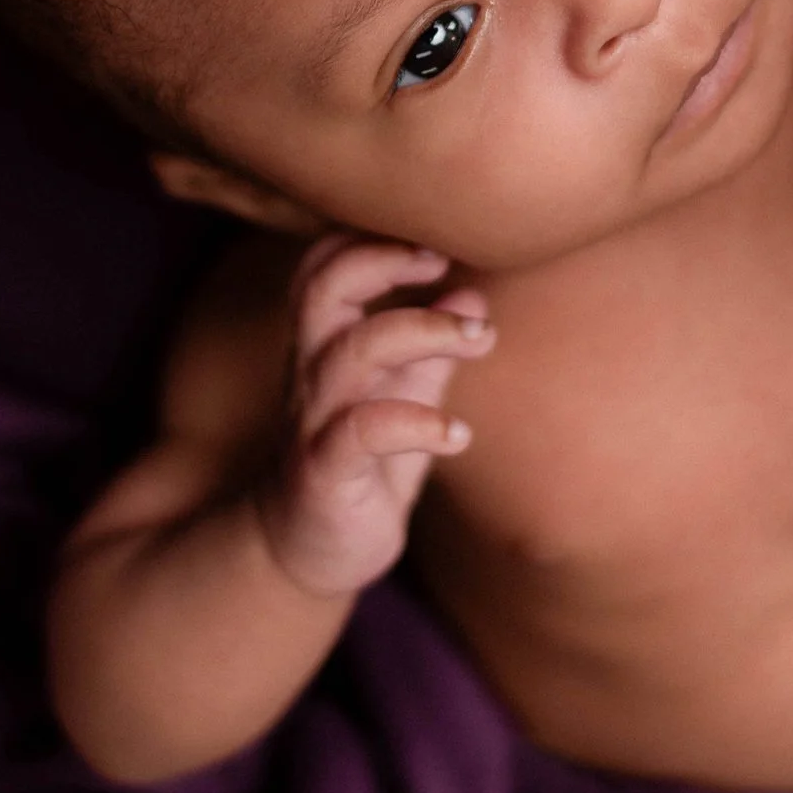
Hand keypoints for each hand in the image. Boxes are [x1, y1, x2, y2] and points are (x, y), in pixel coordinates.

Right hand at [255, 236, 491, 597]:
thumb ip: (432, 352)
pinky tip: (458, 436)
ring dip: (424, 331)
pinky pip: (362, 431)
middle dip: (386, 261)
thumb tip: (472, 292)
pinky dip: (417, 423)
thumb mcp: (404, 398)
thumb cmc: (363, 464)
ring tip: (481, 337)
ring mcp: (313, 422)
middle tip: (447, 261)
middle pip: (322, 289)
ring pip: (351, 352)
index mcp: (325, 346)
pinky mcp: (325, 473)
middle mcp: (311, 374)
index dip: (368, 239)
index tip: (434, 240)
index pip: (322, 266)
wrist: (311, 553)